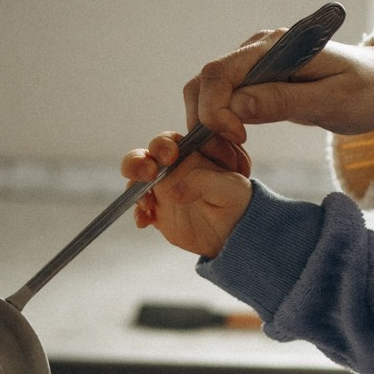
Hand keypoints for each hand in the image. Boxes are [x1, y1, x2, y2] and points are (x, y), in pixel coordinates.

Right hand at [120, 130, 253, 259]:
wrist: (237, 231)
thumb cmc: (239, 201)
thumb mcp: (230, 187)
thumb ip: (203, 181)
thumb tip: (171, 189)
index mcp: (192, 152)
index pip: (170, 141)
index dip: (164, 145)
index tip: (169, 156)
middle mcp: (173, 167)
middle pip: (146, 155)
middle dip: (139, 161)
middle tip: (148, 173)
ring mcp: (163, 188)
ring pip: (137, 179)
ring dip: (134, 186)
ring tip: (145, 202)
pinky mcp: (158, 210)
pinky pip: (140, 208)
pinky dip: (138, 213)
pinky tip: (144, 221)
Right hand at [186, 34, 373, 147]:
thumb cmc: (368, 91)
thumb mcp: (333, 102)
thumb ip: (284, 102)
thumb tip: (236, 106)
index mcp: (276, 47)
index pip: (219, 72)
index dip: (216, 110)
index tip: (238, 139)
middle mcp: (259, 49)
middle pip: (205, 81)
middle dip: (205, 121)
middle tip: (230, 155)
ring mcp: (255, 64)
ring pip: (208, 93)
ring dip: (210, 127)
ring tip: (235, 155)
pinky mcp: (256, 82)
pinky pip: (223, 102)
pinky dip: (220, 128)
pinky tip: (239, 148)